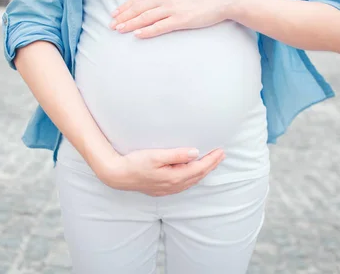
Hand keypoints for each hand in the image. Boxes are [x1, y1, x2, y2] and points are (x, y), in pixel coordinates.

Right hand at [98, 147, 224, 195]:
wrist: (118, 175)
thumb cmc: (135, 163)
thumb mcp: (156, 155)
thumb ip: (177, 154)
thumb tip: (195, 153)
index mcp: (174, 177)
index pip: (199, 168)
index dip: (211, 160)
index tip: (221, 151)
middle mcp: (173, 186)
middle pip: (198, 175)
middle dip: (211, 165)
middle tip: (221, 155)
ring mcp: (167, 189)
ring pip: (192, 181)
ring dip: (203, 171)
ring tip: (211, 162)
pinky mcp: (162, 189)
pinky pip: (184, 184)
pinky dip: (193, 177)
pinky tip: (193, 173)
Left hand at [110, 0, 239, 38]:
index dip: (125, 6)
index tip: (115, 14)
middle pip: (138, 8)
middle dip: (123, 17)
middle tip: (111, 25)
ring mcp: (172, 8)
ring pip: (145, 17)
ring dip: (130, 24)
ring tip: (119, 30)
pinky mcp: (180, 20)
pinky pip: (160, 26)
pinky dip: (147, 31)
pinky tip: (137, 35)